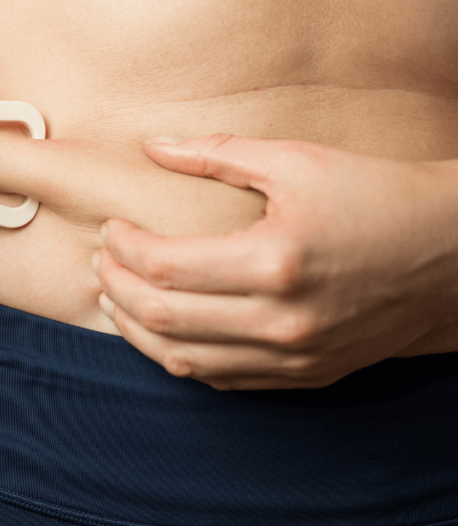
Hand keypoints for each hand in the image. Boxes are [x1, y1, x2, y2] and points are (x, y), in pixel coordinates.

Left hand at [93, 133, 457, 389]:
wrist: (453, 255)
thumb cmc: (376, 196)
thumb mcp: (297, 161)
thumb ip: (216, 154)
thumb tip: (153, 146)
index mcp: (275, 261)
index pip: (163, 267)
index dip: (122, 247)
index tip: (111, 228)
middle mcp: (280, 320)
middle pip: (161, 318)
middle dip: (116, 287)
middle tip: (103, 261)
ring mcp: (292, 357)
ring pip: (181, 360)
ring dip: (135, 330)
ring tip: (115, 297)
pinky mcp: (302, 376)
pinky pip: (219, 380)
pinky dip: (177, 356)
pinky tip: (161, 329)